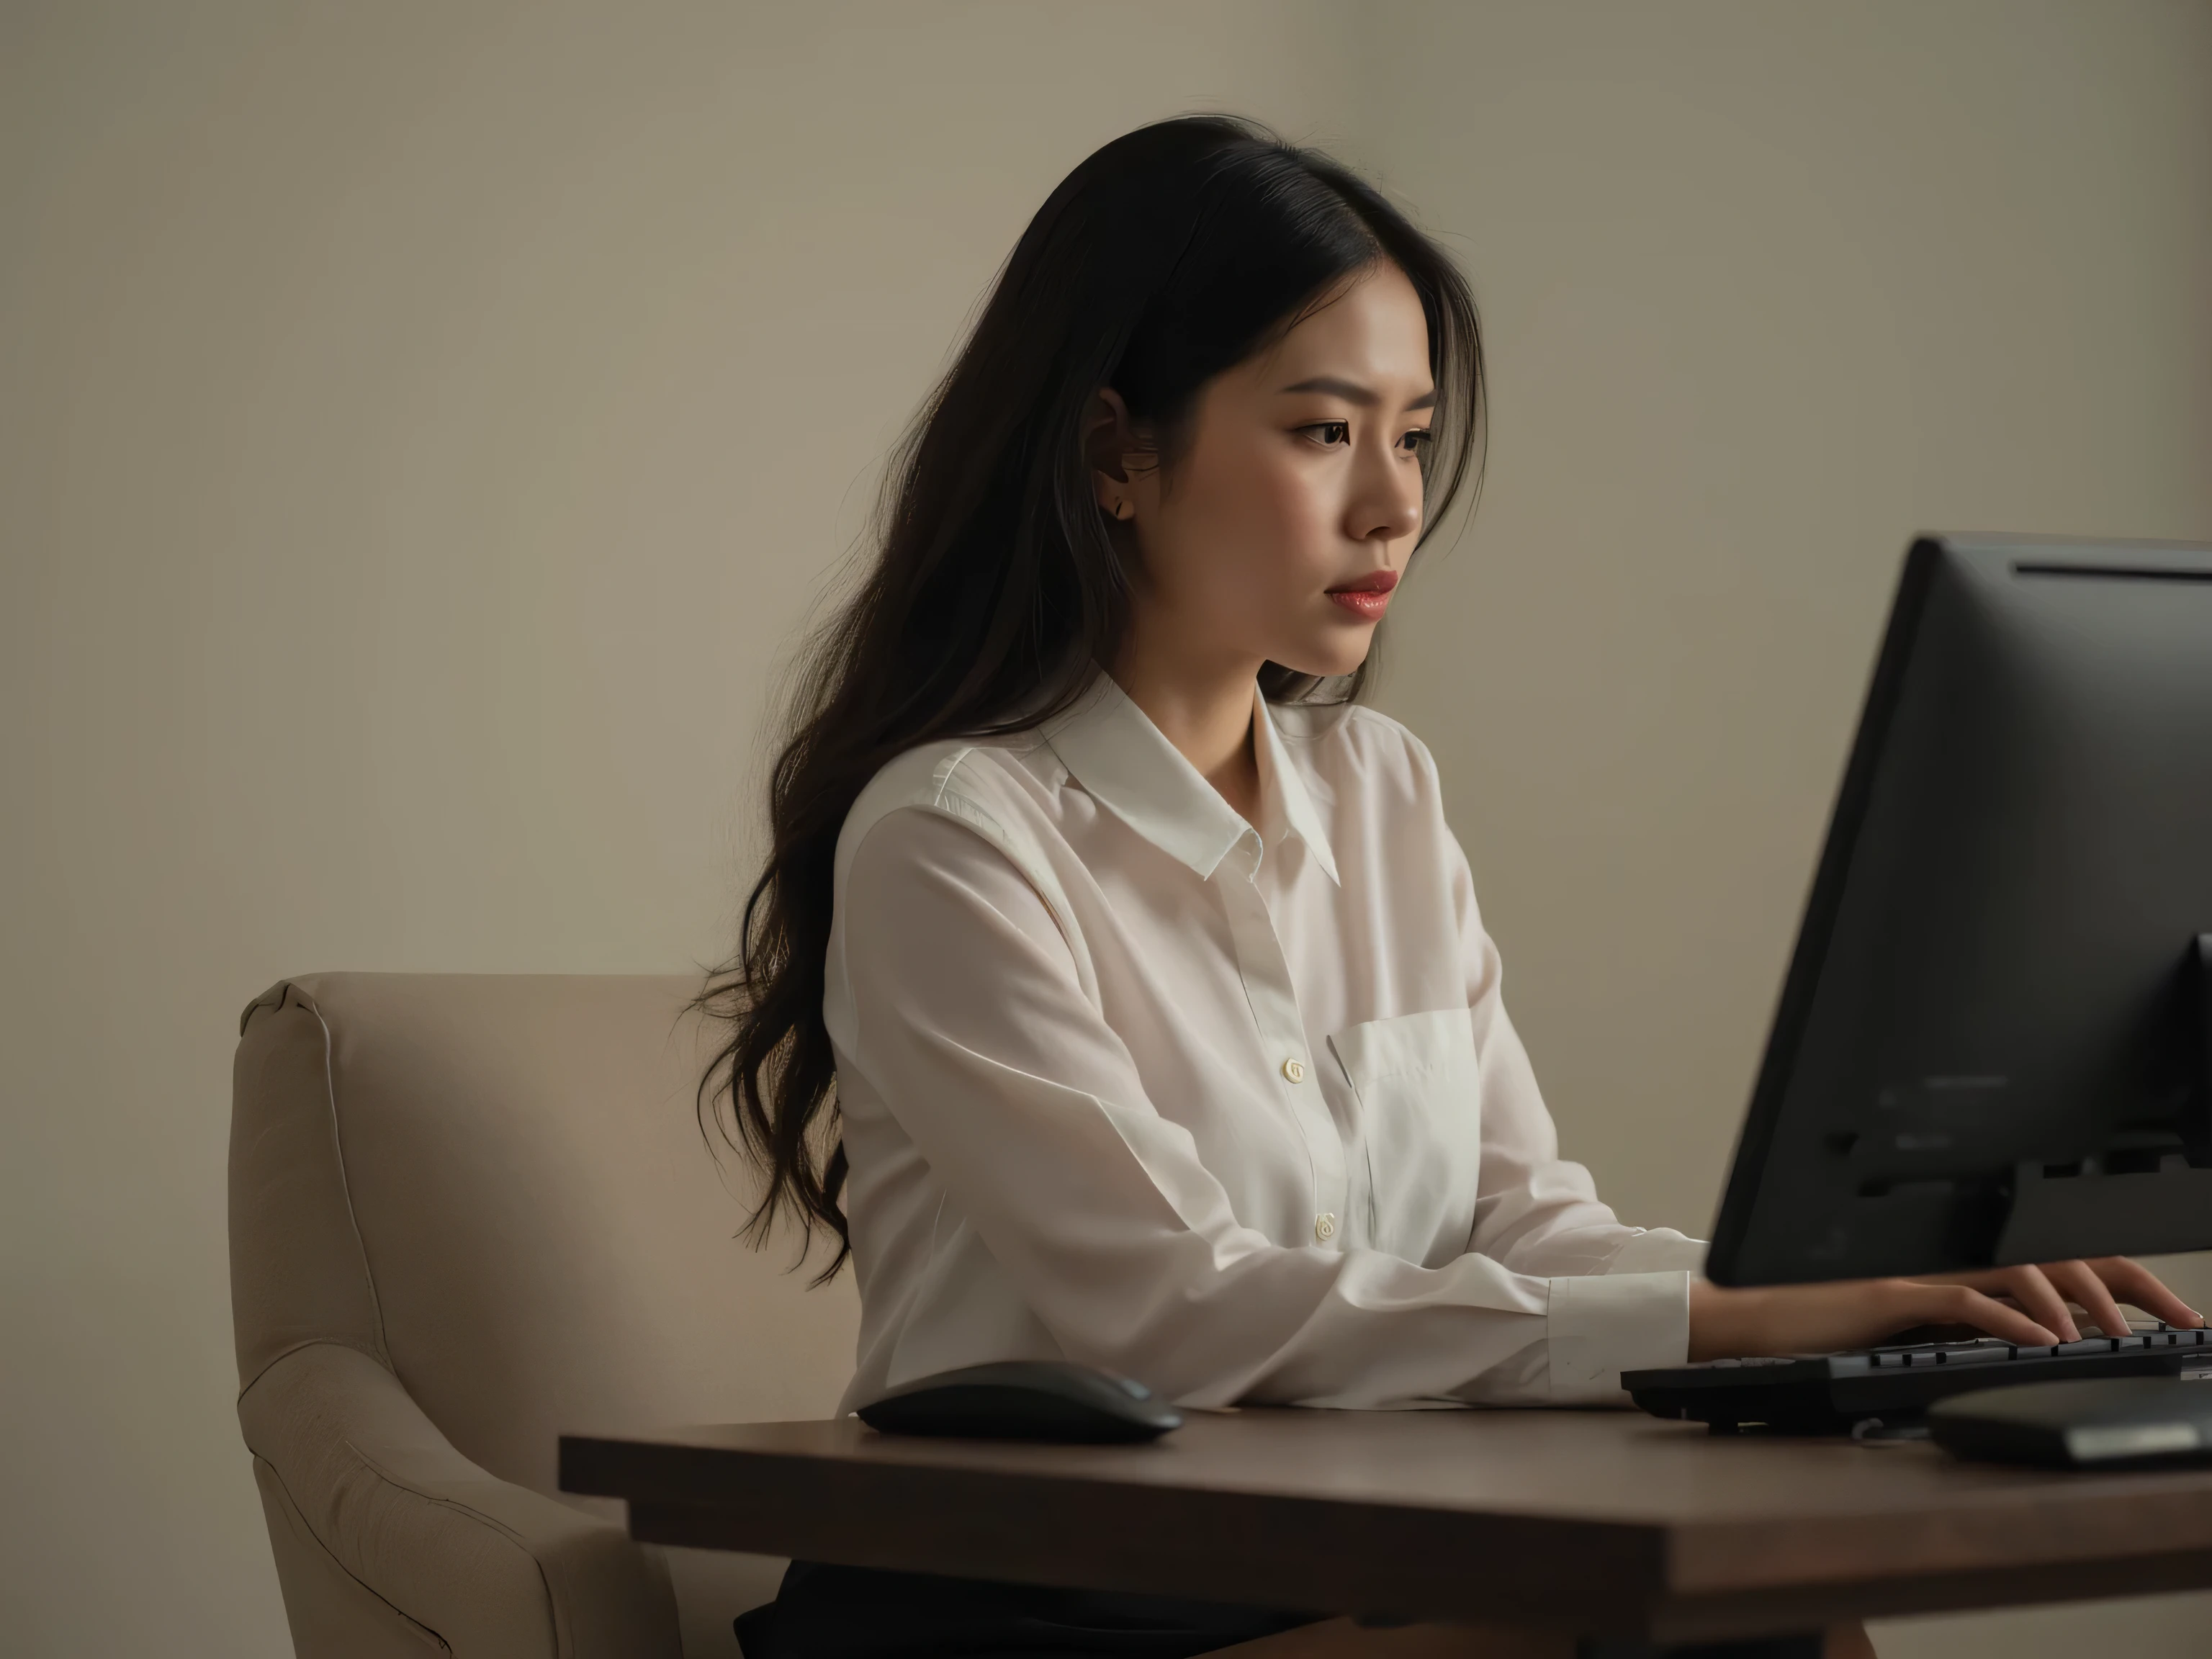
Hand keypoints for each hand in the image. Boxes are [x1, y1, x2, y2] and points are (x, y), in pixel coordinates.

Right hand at [1688, 1256, 2202, 1361]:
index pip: (2068, 1256)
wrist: (1757, 1315)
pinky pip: (1965, 1297)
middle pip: (2065, 1254)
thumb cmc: (1832, 1323)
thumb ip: (1975, 1317)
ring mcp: (1926, 1268)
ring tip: (2105, 1336)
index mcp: (1969, 1257)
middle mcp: (1954, 1253)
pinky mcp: (1894, 1291)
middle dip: (2133, 1286)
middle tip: (2181, 1320)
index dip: (2132, 1281)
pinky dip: (2010, 1317)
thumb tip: (2041, 1338)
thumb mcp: (1924, 1321)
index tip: (2180, 1313)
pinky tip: (2038, 1339)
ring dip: (2076, 1303)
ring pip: (2024, 1267)